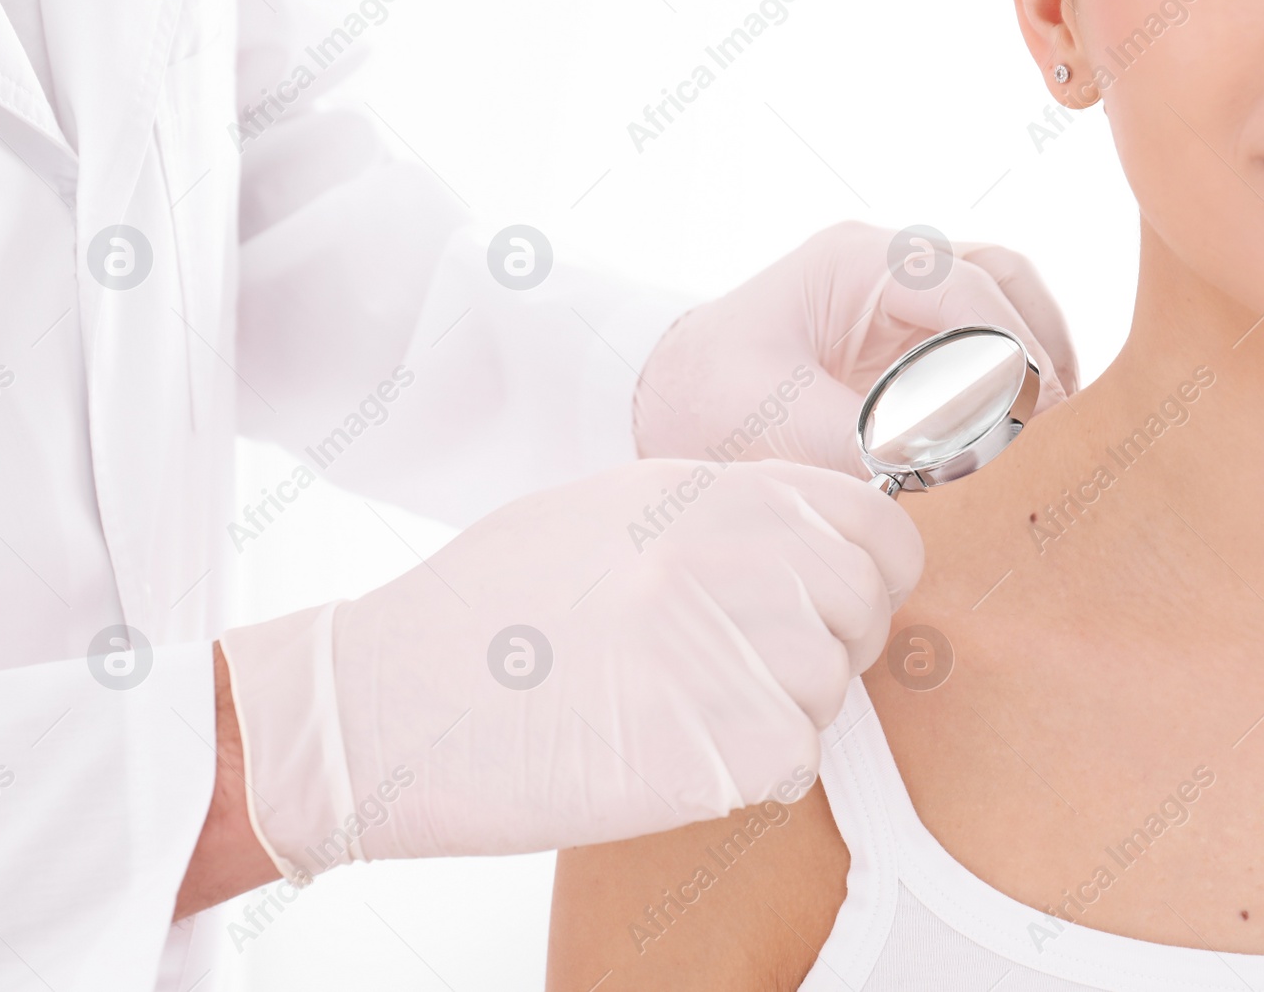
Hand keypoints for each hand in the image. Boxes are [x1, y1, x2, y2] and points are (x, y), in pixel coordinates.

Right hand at [217, 458, 921, 877]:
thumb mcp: (608, 512)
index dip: (869, 571)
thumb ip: (721, 517)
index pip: (875, 524)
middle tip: (748, 672)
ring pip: (830, 689)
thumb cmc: (487, 608)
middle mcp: (736, 556)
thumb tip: (805, 545)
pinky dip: (749, 771)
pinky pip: (792, 760)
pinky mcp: (721, 747)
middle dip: (829, 645)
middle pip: (864, 609)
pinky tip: (670, 752)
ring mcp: (733, 648)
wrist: (388, 698)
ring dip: (780, 710)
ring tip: (679, 708)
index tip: (834, 601)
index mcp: (712, 492)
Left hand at [633, 221, 1079, 476]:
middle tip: (1061, 420)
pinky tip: (1019, 429)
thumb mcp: (779, 424)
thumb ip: (867, 442)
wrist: (660, 401)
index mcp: (858, 262)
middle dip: (1041, 343)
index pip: (968, 290)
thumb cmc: (707, 399)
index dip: (1015, 349)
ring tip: (1053, 426)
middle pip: (1003, 277)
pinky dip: (1008, 376)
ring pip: (1001, 301)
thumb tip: (956, 462)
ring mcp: (899, 297)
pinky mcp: (901, 338)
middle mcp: (889, 266)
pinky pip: (978, 340)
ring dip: (1035, 355)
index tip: (1038, 411)